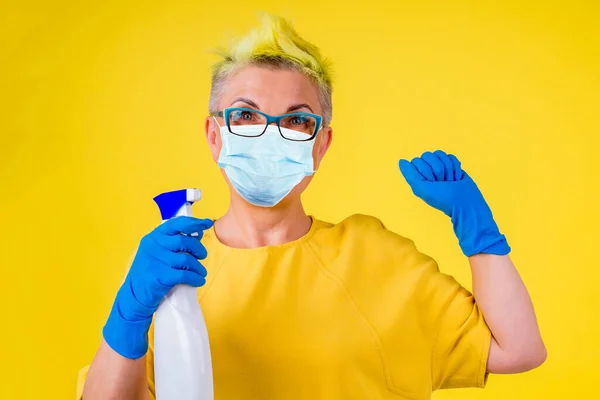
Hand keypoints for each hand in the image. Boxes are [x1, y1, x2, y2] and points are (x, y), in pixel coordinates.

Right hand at [103, 216, 213, 358]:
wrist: (134, 296)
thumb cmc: (150, 272)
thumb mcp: (158, 253)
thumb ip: (175, 242)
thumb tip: (198, 233)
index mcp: (153, 237)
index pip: (176, 224)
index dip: (194, 223)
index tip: (207, 223)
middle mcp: (152, 246)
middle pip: (184, 241)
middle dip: (198, 249)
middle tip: (202, 256)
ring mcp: (155, 261)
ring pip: (186, 260)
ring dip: (198, 267)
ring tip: (201, 272)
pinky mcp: (159, 277)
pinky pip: (185, 275)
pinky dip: (195, 278)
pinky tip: (198, 281)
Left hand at [399, 150, 509, 256]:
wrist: (465, 202)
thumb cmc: (443, 198)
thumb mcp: (423, 189)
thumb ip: (410, 175)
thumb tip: (401, 161)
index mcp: (418, 176)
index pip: (417, 161)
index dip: (425, 171)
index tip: (432, 183)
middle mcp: (427, 170)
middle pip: (428, 155)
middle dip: (438, 170)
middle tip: (442, 182)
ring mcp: (440, 166)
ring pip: (440, 154)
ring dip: (448, 168)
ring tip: (450, 180)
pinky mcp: (452, 165)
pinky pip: (451, 156)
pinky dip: (456, 167)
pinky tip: (456, 177)